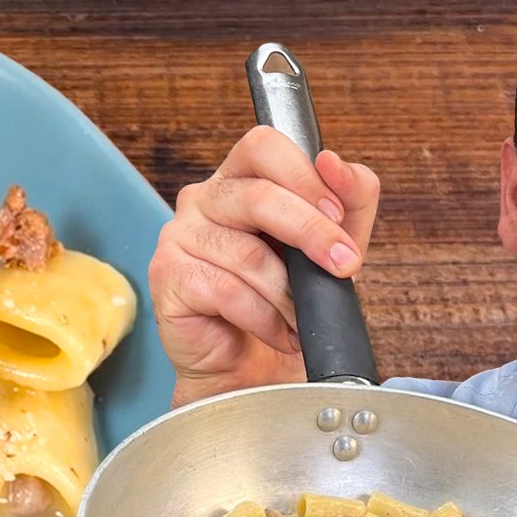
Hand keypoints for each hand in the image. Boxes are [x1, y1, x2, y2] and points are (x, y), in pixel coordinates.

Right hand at [149, 125, 379, 405]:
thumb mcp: (333, 246)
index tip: (337, 213)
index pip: (263, 146)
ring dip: (289, 294)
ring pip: (247, 253)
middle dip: (311, 232)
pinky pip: (227, 291)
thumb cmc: (286, 303)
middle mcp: (202, 200)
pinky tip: (277, 332)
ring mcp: (178, 237)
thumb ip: (349, 200)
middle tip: (342, 266)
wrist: (252, 370)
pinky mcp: (167, 278)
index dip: (304, 175)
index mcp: (240, 179)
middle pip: (257, 195)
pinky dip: (264, 318)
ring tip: (303, 317)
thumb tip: (337, 165)